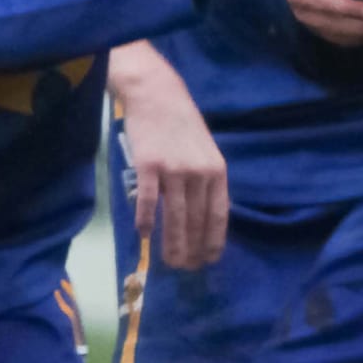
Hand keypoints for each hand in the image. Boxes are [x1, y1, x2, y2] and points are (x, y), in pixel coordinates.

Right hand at [111, 41, 228, 270]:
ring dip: (171, 243)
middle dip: (192, 248)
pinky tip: (143, 235)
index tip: (209, 260)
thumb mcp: (204, 150)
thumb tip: (202, 215)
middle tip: (186, 268)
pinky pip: (147, 199)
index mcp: (216, 170)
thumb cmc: (181, 122)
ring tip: (168, 262)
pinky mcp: (148, 165)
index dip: (214, 240)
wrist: (157, 94)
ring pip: (174, 216)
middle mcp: (199, 172)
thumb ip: (205, 180)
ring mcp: (173, 169)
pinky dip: (145, 219)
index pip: (219, 214)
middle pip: (196, 220)